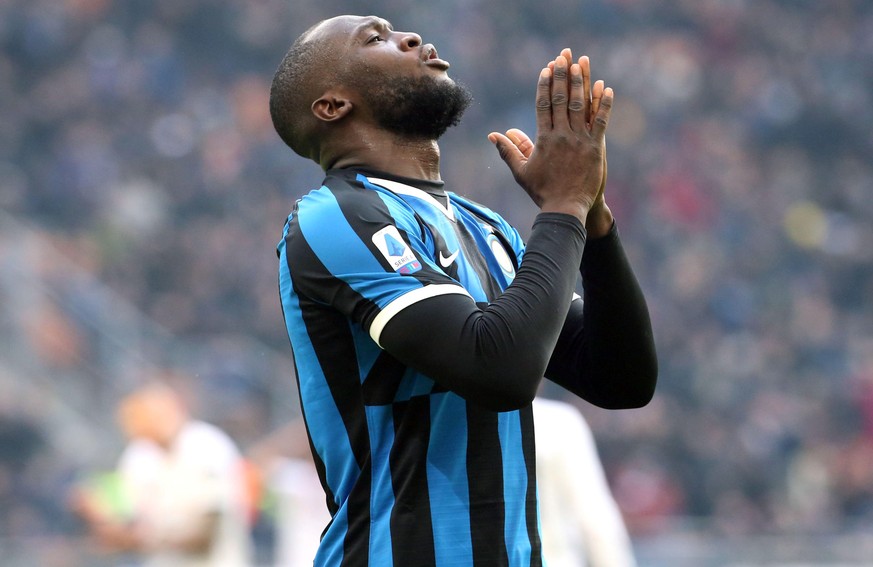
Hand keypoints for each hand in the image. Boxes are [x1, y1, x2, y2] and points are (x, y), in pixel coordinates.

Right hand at [489, 50, 612, 223]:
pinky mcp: (596, 148)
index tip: (547, 69)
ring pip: (580, 106)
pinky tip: (606, 88)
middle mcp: (562, 136)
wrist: (566, 209)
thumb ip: (508, 151)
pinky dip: (603, 105)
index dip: (545, 85)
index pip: (543, 105)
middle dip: (562, 76)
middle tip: (563, 57)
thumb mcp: (521, 171)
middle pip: (561, 100)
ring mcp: (580, 141)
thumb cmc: (542, 191)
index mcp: (544, 139)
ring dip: (580, 83)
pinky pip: (600, 122)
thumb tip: (493, 135)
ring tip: (581, 63)